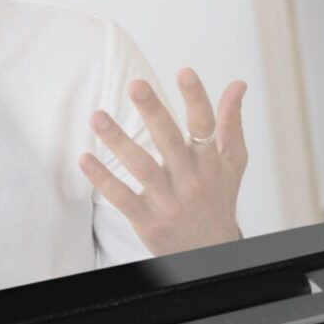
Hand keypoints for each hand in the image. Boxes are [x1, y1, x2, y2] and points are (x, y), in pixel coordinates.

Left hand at [80, 69, 247, 255]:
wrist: (212, 252)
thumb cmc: (218, 198)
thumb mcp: (232, 163)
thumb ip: (231, 123)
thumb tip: (238, 84)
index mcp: (209, 159)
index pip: (205, 124)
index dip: (196, 98)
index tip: (184, 71)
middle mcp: (189, 177)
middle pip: (169, 140)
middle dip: (153, 111)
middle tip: (135, 84)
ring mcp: (167, 200)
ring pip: (141, 166)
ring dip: (118, 141)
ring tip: (97, 117)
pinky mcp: (147, 220)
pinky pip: (122, 197)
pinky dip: (103, 179)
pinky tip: (85, 159)